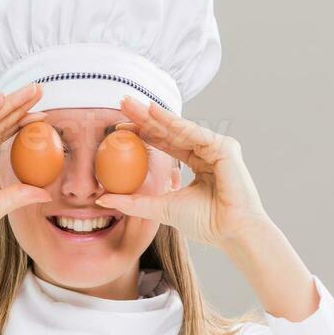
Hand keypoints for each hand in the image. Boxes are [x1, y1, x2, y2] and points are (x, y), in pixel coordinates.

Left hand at [98, 97, 318, 320]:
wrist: (231, 233)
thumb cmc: (206, 224)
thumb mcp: (161, 209)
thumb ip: (135, 203)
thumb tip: (102, 200)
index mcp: (196, 164)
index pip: (165, 144)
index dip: (143, 133)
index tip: (119, 128)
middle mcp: (207, 152)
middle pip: (170, 131)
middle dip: (145, 116)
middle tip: (122, 101)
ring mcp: (217, 148)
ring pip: (180, 128)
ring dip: (154, 115)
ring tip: (131, 104)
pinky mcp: (225, 148)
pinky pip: (194, 132)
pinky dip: (173, 122)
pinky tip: (153, 113)